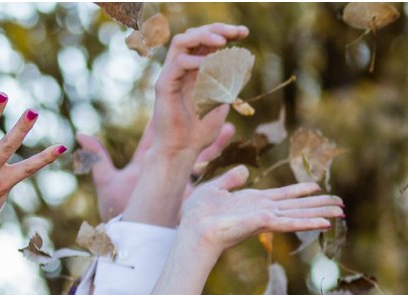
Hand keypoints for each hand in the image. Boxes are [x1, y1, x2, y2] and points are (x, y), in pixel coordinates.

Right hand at [87, 23, 245, 223]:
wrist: (181, 152)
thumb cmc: (199, 132)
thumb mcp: (220, 104)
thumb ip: (227, 86)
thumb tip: (240, 69)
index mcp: (195, 70)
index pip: (207, 42)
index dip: (225, 34)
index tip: (244, 34)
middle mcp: (181, 69)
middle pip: (195, 36)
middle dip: (217, 29)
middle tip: (237, 32)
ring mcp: (170, 75)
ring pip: (181, 43)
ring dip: (203, 38)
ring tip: (221, 42)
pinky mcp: (163, 86)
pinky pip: (176, 65)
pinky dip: (194, 62)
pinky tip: (209, 66)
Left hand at [176, 168, 341, 257]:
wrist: (192, 230)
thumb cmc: (198, 213)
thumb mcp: (215, 189)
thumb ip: (230, 180)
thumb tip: (244, 172)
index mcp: (255, 201)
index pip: (284, 195)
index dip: (301, 191)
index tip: (318, 188)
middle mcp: (264, 211)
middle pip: (298, 206)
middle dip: (320, 205)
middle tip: (341, 205)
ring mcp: (265, 218)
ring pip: (299, 215)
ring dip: (320, 214)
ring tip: (340, 214)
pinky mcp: (263, 223)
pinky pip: (289, 222)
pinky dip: (307, 223)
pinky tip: (323, 223)